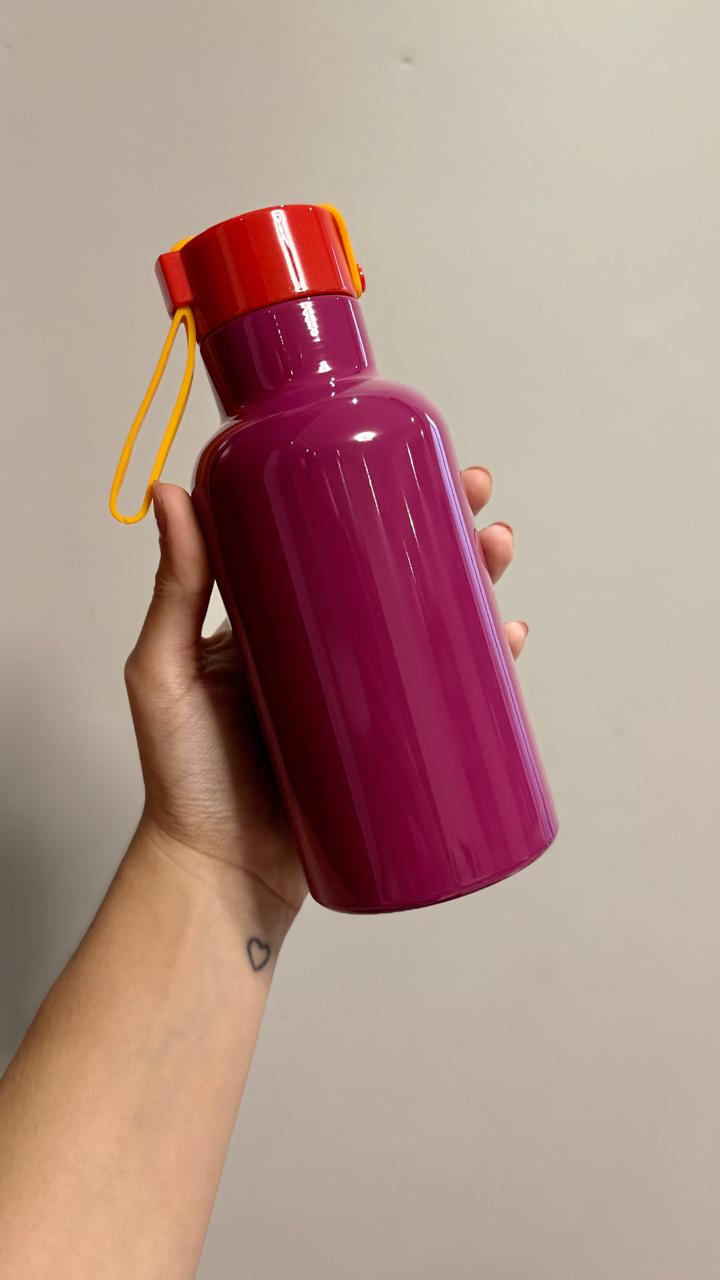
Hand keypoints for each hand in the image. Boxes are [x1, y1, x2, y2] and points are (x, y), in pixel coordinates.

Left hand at [124, 470, 526, 929]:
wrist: (221, 875)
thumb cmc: (182, 777)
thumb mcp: (166, 672)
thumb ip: (174, 591)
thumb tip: (169, 492)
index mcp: (276, 620)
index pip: (333, 541)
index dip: (375, 497)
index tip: (409, 461)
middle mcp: (326, 649)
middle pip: (397, 574)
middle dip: (446, 530)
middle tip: (476, 499)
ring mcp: (363, 697)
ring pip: (430, 626)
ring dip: (474, 583)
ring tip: (496, 555)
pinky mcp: (392, 744)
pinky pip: (445, 696)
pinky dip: (481, 664)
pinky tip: (506, 638)